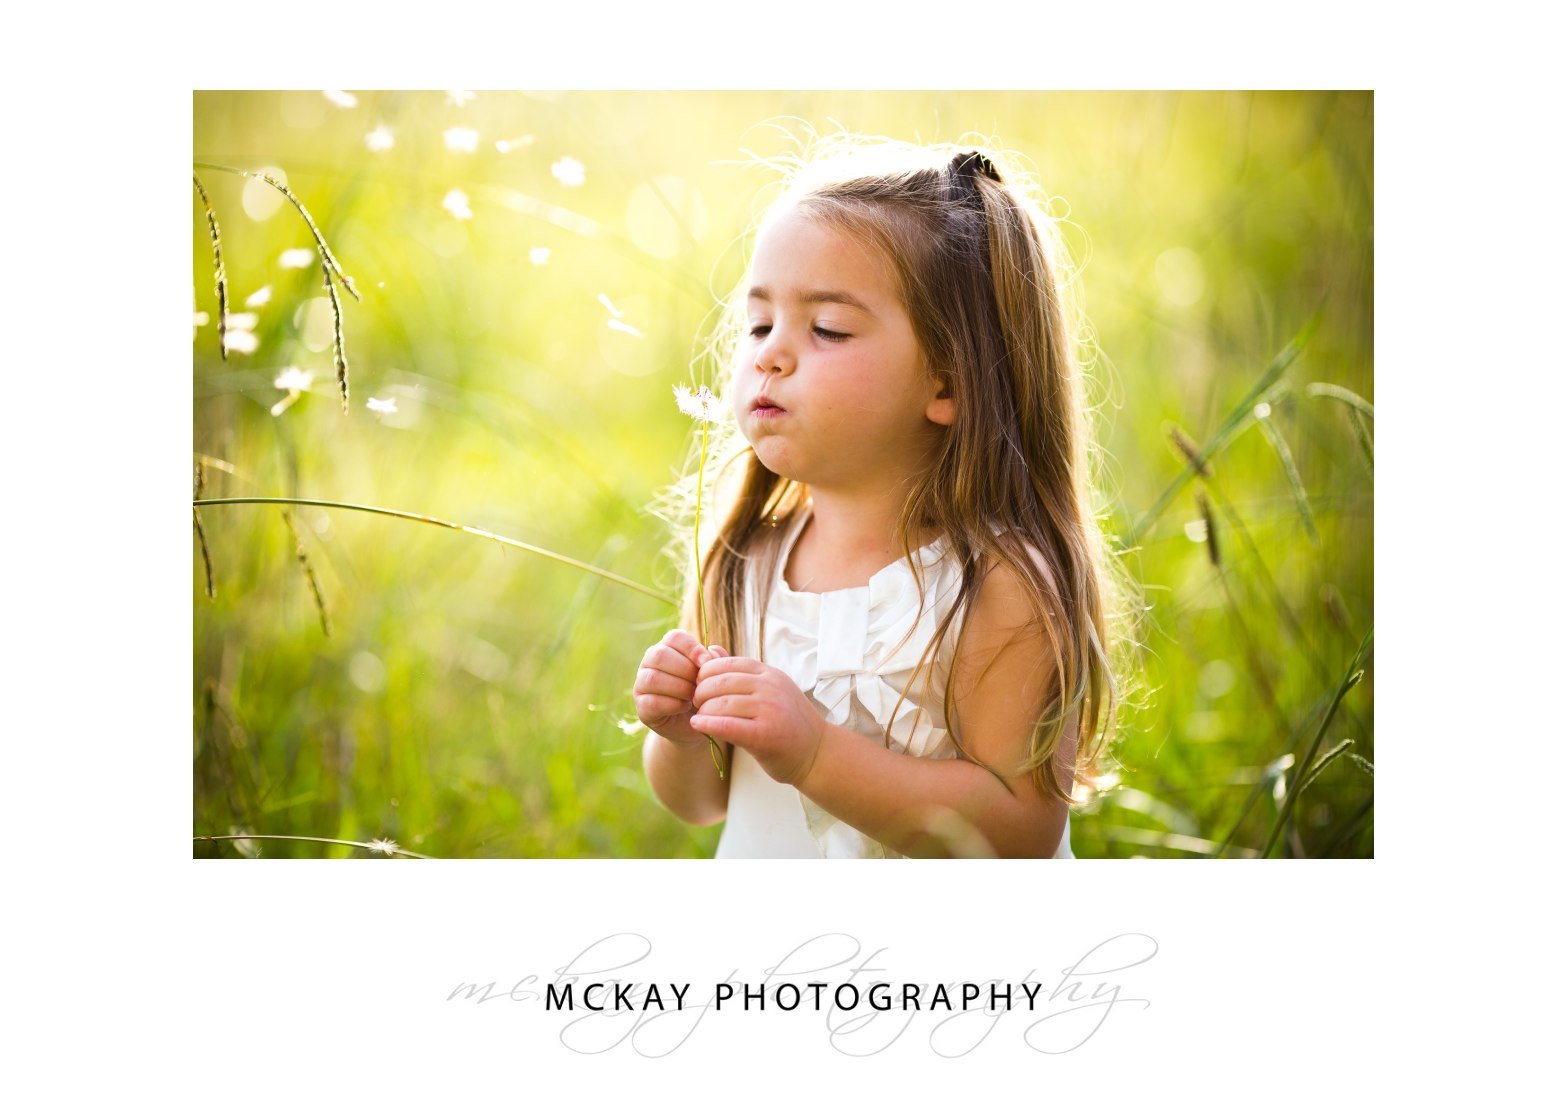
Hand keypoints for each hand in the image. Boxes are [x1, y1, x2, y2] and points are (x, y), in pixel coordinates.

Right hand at [633, 629, 720, 748]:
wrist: (697, 724)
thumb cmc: (705, 694)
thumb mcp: (714, 676)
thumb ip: (717, 661)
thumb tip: (712, 650)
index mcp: (669, 647)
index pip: (675, 637)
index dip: (692, 648)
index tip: (706, 663)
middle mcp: (650, 662)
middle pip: (660, 655)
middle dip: (685, 670)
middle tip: (700, 684)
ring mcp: (642, 684)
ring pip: (653, 678)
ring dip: (679, 688)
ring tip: (693, 696)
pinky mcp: (641, 707)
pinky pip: (652, 701)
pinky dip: (673, 704)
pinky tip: (684, 707)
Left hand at [689, 655, 826, 786]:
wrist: (816, 753)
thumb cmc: (788, 722)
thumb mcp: (769, 690)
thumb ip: (740, 672)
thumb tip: (710, 649)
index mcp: (770, 674)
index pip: (727, 664)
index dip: (706, 673)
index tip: (700, 685)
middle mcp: (770, 688)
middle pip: (720, 682)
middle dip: (701, 692)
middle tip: (696, 702)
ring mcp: (769, 710)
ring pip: (721, 703)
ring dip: (703, 710)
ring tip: (699, 716)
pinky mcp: (764, 734)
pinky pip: (726, 725)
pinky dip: (707, 724)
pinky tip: (698, 725)